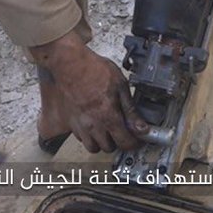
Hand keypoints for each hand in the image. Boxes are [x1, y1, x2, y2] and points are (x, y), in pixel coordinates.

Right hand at [31, 31, 148, 152]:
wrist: (70, 64)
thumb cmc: (94, 70)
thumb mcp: (121, 86)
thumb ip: (130, 110)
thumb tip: (141, 127)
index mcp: (108, 117)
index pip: (124, 142)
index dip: (134, 143)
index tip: (137, 138)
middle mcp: (93, 125)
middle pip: (108, 148)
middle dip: (117, 142)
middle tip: (122, 130)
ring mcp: (80, 125)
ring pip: (92, 147)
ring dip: (101, 142)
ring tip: (107, 129)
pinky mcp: (70, 121)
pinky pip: (81, 138)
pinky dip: (89, 135)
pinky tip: (93, 123)